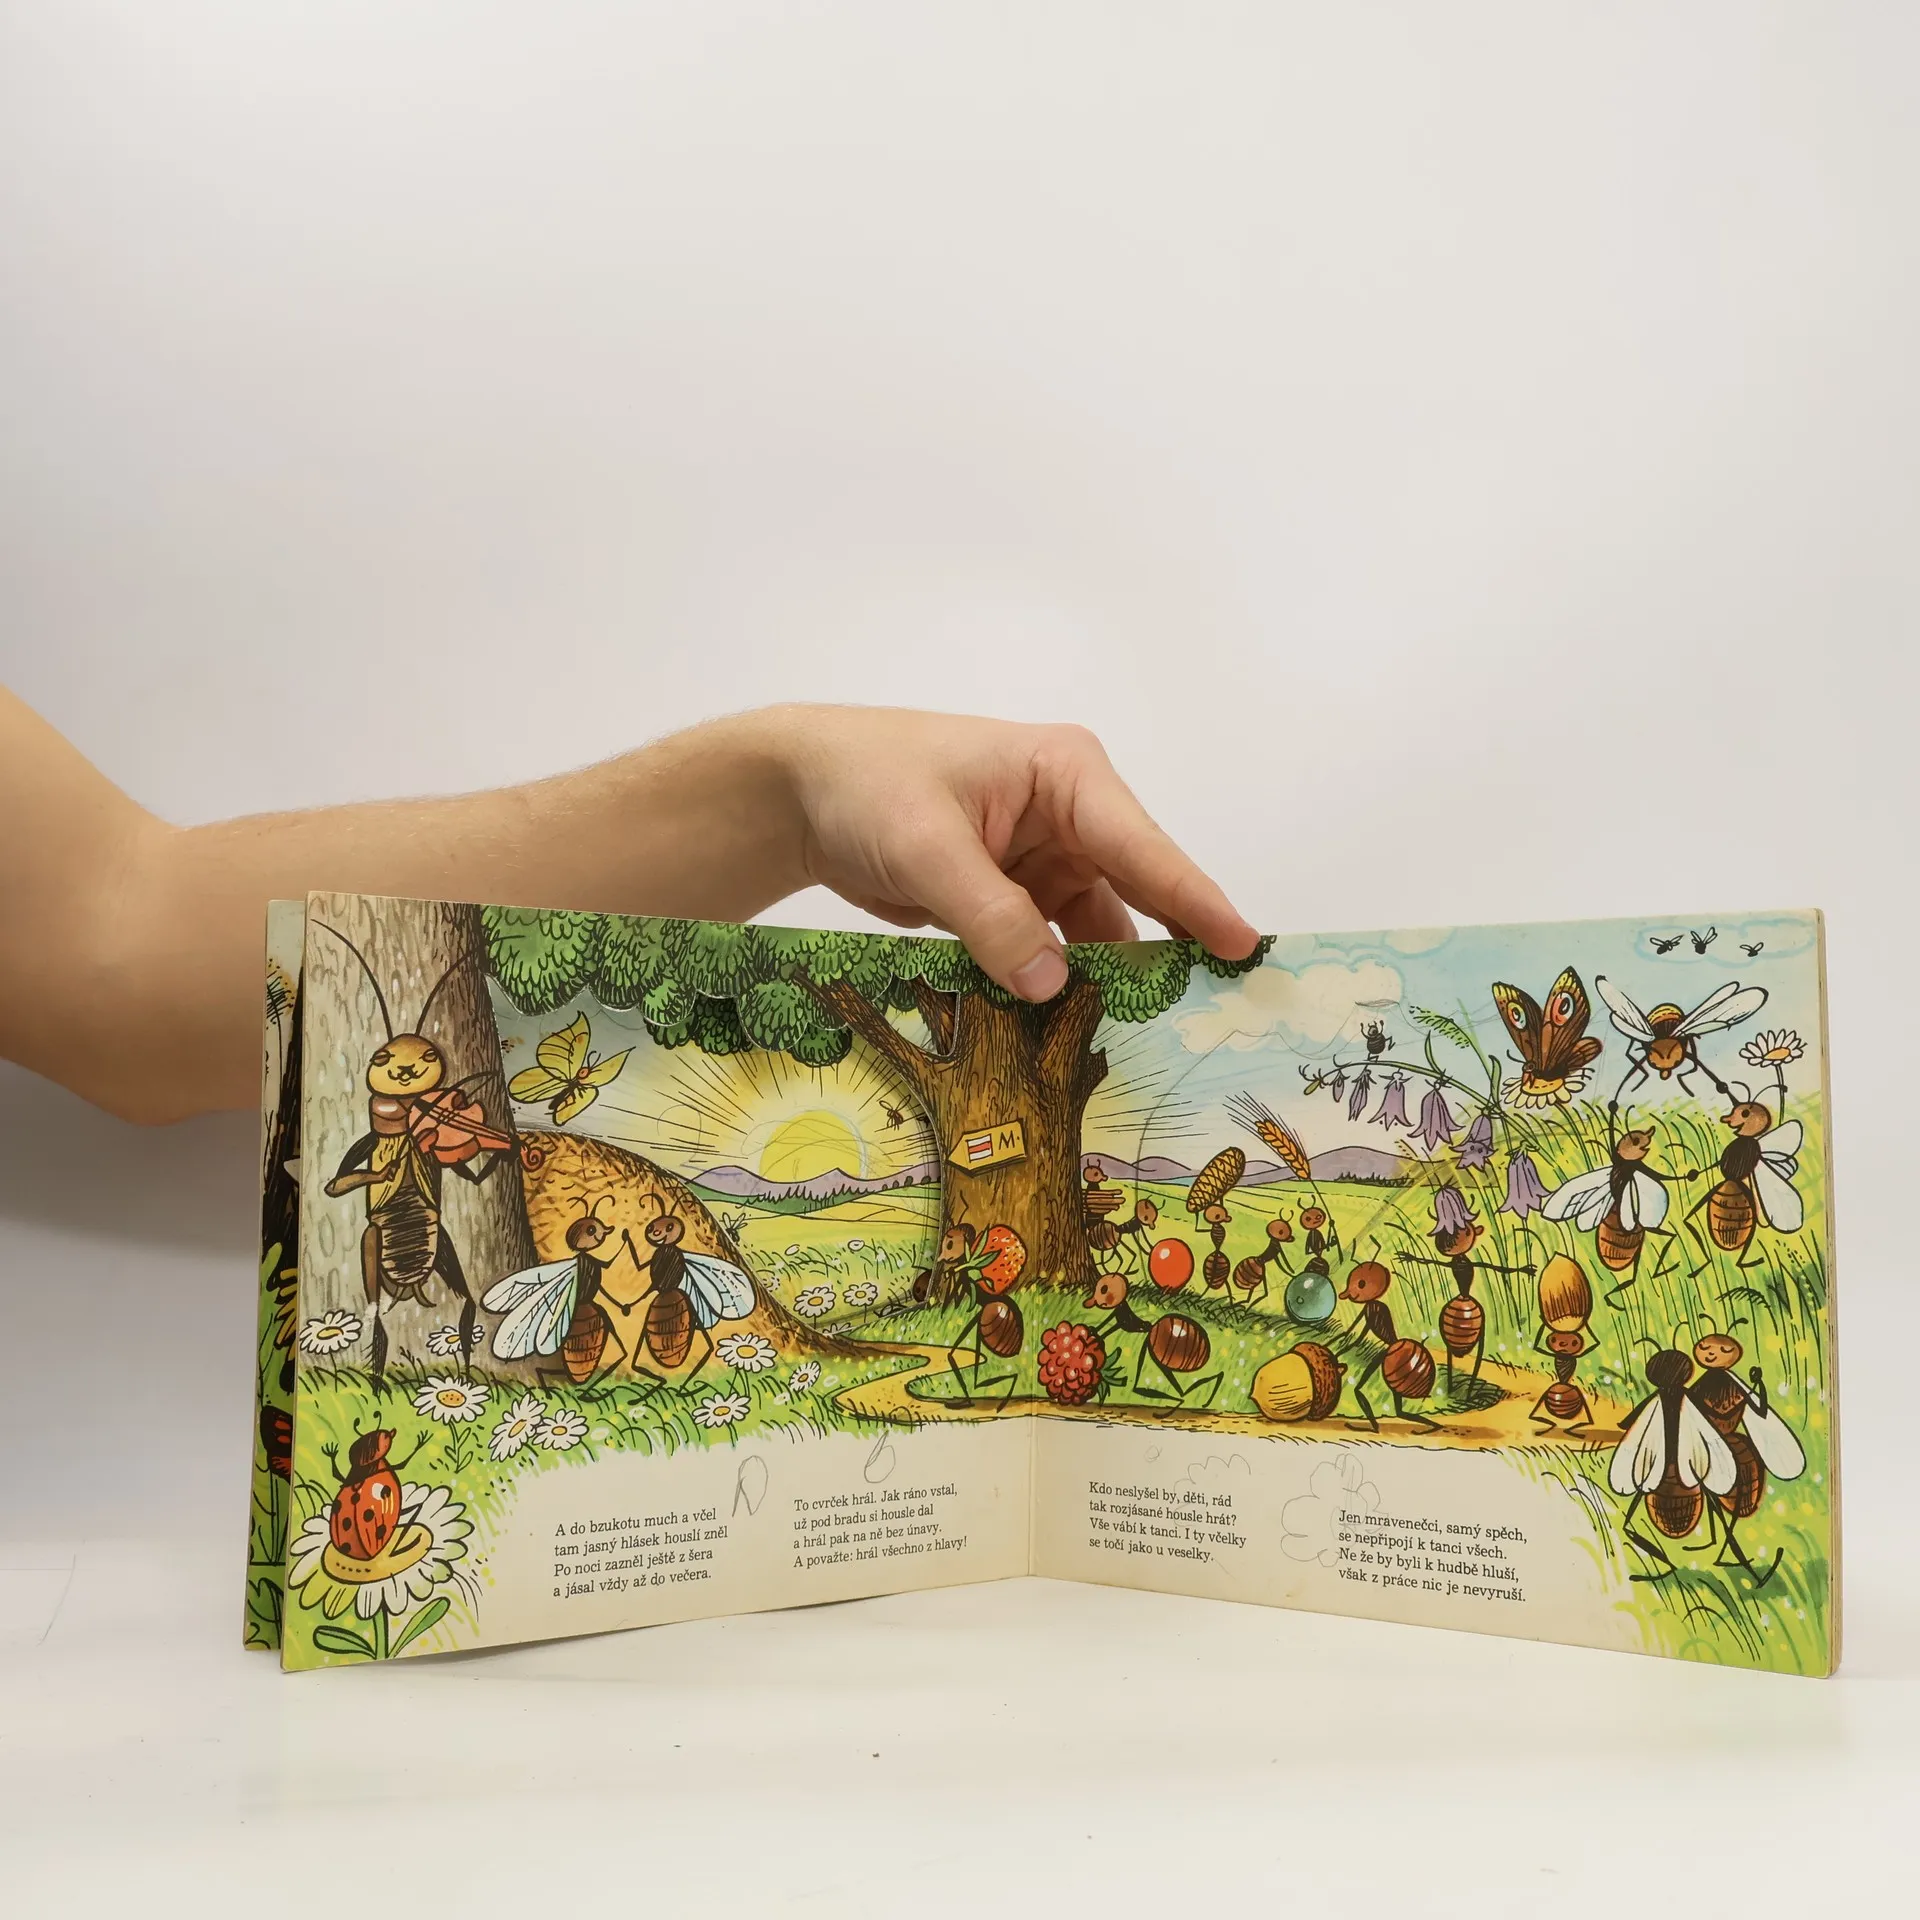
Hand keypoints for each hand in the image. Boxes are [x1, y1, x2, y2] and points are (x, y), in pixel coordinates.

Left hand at [768, 707, 1258, 1000]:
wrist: (801, 792)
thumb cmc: (866, 785)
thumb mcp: (927, 847)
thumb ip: (991, 916)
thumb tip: (1050, 986)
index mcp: (1067, 775)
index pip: (1144, 847)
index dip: (1194, 900)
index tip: (1243, 945)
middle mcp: (1070, 817)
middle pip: (1134, 894)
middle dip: (1166, 953)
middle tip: (1213, 1012)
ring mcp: (1043, 862)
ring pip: (1092, 934)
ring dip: (1103, 984)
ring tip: (1143, 1043)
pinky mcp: (1014, 899)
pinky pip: (1049, 951)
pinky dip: (1055, 989)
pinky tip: (1072, 1035)